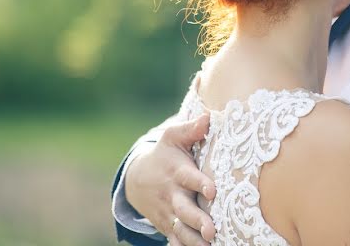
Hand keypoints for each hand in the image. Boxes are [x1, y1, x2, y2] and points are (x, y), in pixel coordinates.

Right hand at [125, 113, 216, 245]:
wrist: (137, 178)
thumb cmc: (165, 154)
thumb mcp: (173, 138)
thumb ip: (190, 129)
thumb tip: (208, 117)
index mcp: (178, 172)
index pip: (189, 178)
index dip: (200, 184)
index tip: (212, 190)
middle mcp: (173, 195)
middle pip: (185, 210)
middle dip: (198, 221)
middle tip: (211, 230)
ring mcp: (169, 212)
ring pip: (180, 230)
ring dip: (193, 240)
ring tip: (209, 245)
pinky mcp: (167, 225)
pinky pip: (174, 240)